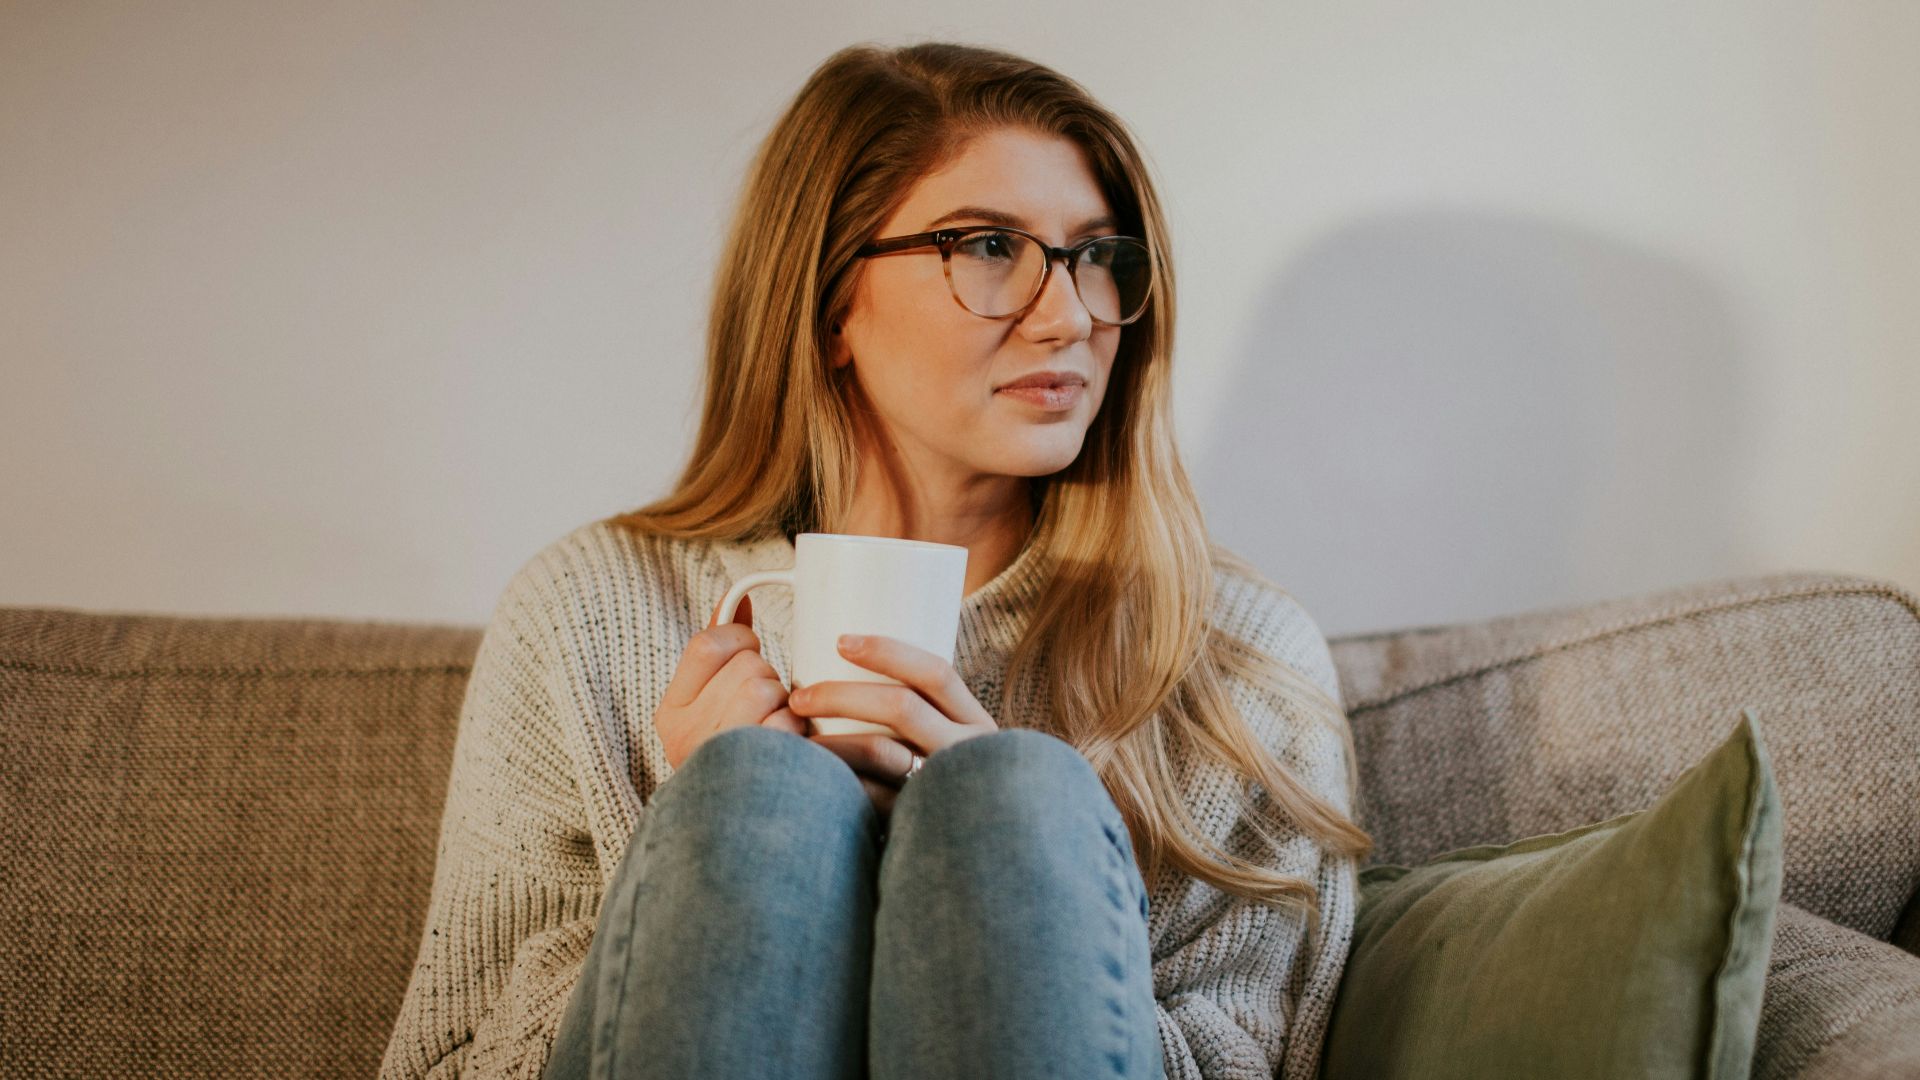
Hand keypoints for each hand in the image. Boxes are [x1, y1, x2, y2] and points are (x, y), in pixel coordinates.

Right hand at [651, 594, 806, 771]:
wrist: (738, 833)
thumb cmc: (734, 753)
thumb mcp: (710, 702)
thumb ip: (720, 649)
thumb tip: (738, 599)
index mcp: (670, 713)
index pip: (707, 644)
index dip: (741, 638)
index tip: (749, 652)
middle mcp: (685, 737)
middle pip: (747, 666)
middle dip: (767, 677)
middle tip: (765, 706)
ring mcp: (718, 758)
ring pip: (767, 689)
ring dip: (784, 704)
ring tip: (776, 728)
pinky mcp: (755, 776)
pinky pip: (787, 724)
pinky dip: (797, 732)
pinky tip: (789, 750)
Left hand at [787, 633, 998, 821]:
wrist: (983, 851)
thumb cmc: (952, 787)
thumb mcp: (955, 746)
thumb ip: (922, 720)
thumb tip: (853, 675)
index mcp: (975, 722)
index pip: (936, 673)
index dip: (888, 651)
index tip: (841, 641)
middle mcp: (968, 751)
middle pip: (902, 706)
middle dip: (841, 694)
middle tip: (798, 697)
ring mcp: (945, 788)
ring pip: (882, 751)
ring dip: (831, 739)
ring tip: (794, 737)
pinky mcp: (921, 822)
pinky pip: (872, 799)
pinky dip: (839, 783)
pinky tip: (812, 781)